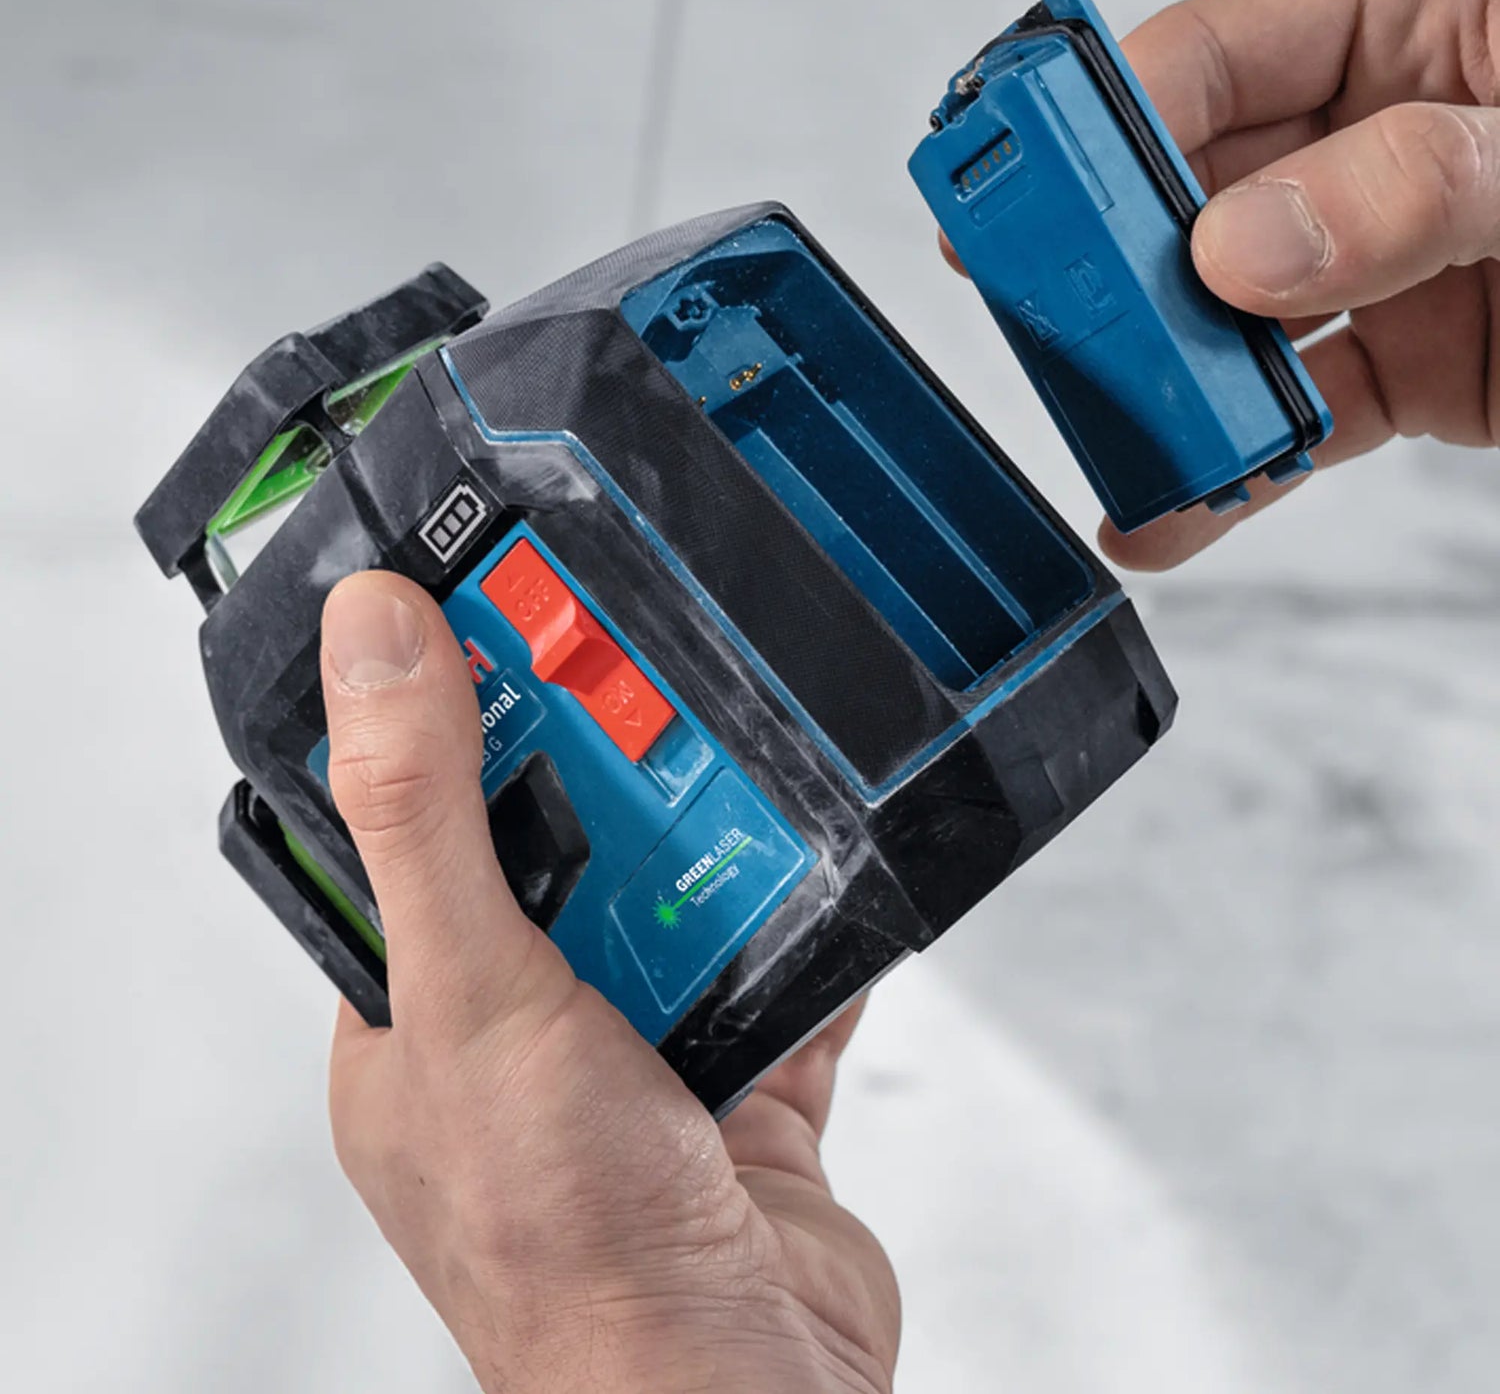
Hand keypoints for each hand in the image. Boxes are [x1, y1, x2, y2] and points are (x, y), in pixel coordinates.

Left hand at [319, 572, 898, 1393]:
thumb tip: (372, 642)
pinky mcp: (740, 1088)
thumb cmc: (567, 1243)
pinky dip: (812, 930)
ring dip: (716, 844)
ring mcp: (635, 1062)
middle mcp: (522, 1035)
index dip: (454, 729)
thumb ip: (426, 815)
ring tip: (749, 755)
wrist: (736, 1389)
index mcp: (419, 1019)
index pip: (415, 834)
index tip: (505, 629)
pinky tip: (837, 867)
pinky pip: (780, 974)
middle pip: (564, 853)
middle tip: (649, 679)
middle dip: (611, 777)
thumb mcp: (474, 993)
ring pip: (679, 902)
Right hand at [955, 0, 1499, 568]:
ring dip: (1166, 389)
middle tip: (1047, 326)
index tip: (1018, 188)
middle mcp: (1394, 137)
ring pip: (1235, 325)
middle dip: (1116, 272)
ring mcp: (1401, 261)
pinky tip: (1172, 508)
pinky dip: (1236, 472)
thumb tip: (1248, 243)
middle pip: (1200, 199)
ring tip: (1115, 438)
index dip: (1102, 118)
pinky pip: (1302, 417)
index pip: (1219, 55)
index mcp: (1436, 14)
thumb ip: (1424, 177)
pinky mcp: (1425, 370)